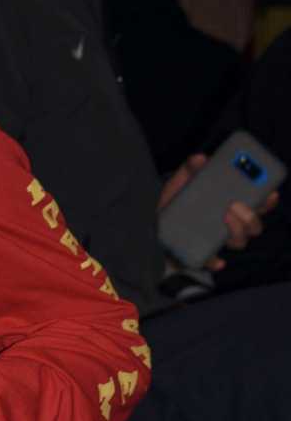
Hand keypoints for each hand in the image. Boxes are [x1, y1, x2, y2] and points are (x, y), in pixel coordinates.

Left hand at [159, 154, 278, 269]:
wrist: (151, 227)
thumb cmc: (173, 203)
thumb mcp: (179, 184)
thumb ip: (189, 170)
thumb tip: (199, 159)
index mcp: (229, 206)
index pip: (257, 204)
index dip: (267, 200)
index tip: (269, 193)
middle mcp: (229, 225)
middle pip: (253, 225)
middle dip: (252, 215)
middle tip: (238, 204)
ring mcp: (217, 240)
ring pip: (240, 242)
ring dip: (238, 231)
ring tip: (225, 217)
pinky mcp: (200, 254)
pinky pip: (212, 261)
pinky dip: (216, 261)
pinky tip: (217, 260)